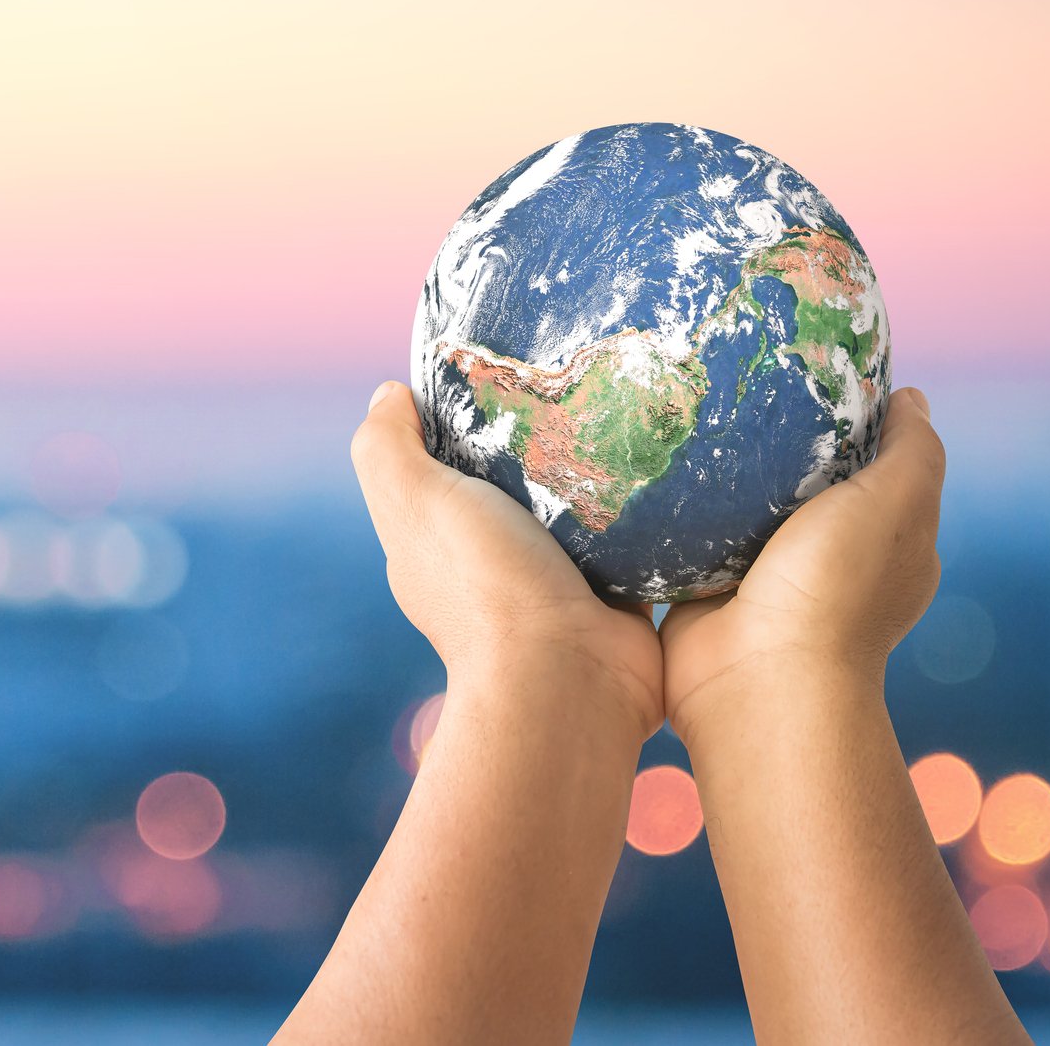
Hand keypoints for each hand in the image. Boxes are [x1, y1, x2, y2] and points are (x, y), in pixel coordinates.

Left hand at [352, 381, 662, 734]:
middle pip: (511, 482)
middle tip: (576, 383)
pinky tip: (662, 467)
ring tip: (627, 412)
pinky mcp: (612, 594)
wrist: (569, 678)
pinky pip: (629, 540)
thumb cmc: (486, 582)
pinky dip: (641, 511)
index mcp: (432, 542)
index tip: (500, 370)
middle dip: (538, 440)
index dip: (459, 419)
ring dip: (595, 472)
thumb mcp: (414, 500)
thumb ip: (387, 448)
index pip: (438, 466)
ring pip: (574, 508)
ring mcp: (552, 582)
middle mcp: (488, 564)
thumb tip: (388, 393)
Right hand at [660, 386, 944, 741]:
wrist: (756, 675)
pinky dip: (683, 509)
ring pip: (748, 508)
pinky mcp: (709, 588)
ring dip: (726, 474)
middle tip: (742, 385)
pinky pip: (695, 536)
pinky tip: (661, 467)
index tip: (815, 375)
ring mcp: (767, 577)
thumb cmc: (836, 587)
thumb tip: (909, 397)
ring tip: (694, 414)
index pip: (879, 469)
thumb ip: (912, 450)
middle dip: (781, 442)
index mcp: (887, 546)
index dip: (856, 423)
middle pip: (808, 483)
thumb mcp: (895, 503)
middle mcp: (830, 562)